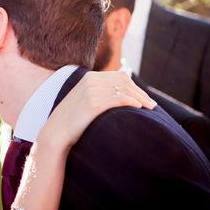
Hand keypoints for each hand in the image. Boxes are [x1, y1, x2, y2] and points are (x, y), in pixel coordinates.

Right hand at [40, 71, 155, 148]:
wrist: (56, 132)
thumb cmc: (72, 120)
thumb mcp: (84, 100)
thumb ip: (98, 93)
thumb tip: (119, 95)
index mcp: (89, 77)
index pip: (120, 76)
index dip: (135, 87)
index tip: (145, 98)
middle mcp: (90, 80)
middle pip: (124, 81)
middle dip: (141, 92)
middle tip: (152, 105)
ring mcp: (91, 91)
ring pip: (123, 90)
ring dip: (140, 98)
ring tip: (150, 108)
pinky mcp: (92, 103)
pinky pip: (117, 99)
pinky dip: (131, 102)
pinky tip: (139, 108)